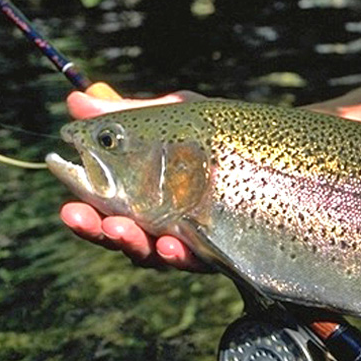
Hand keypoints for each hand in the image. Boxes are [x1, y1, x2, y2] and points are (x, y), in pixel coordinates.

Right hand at [59, 90, 209, 270]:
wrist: (292, 156)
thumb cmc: (225, 137)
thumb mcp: (176, 117)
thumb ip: (127, 113)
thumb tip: (75, 98)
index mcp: (145, 198)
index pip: (107, 212)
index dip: (85, 213)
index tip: (68, 205)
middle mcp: (166, 225)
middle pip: (124, 238)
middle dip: (98, 231)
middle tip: (78, 217)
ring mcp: (196, 242)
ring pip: (155, 255)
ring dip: (133, 244)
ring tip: (120, 228)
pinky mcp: (227, 253)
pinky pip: (200, 261)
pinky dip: (182, 254)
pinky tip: (171, 243)